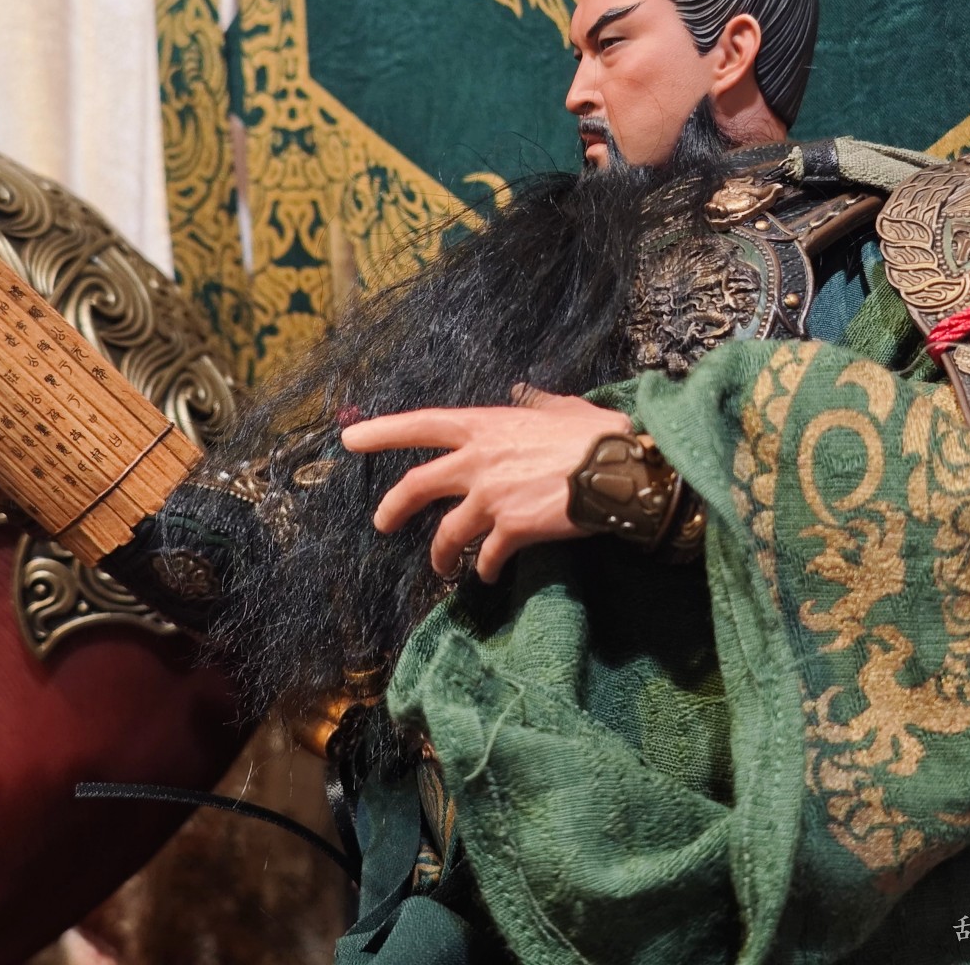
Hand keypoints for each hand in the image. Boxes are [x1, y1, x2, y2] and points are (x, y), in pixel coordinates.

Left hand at [339, 385, 632, 581]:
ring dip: (440, 554)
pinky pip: (487, 557)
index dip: (383, 431)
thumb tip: (525, 392)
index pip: (422, 425)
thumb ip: (537, 401)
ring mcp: (491, 498)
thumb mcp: (563, 407)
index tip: (349, 440)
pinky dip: (485, 569)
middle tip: (381, 522)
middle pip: (417, 486)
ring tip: (442, 568)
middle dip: (393, 507)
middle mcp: (478, 461)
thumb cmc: (597, 436)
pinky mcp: (511, 530)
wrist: (619, 472)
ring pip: (447, 533)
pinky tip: (488, 576)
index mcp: (486, 426)